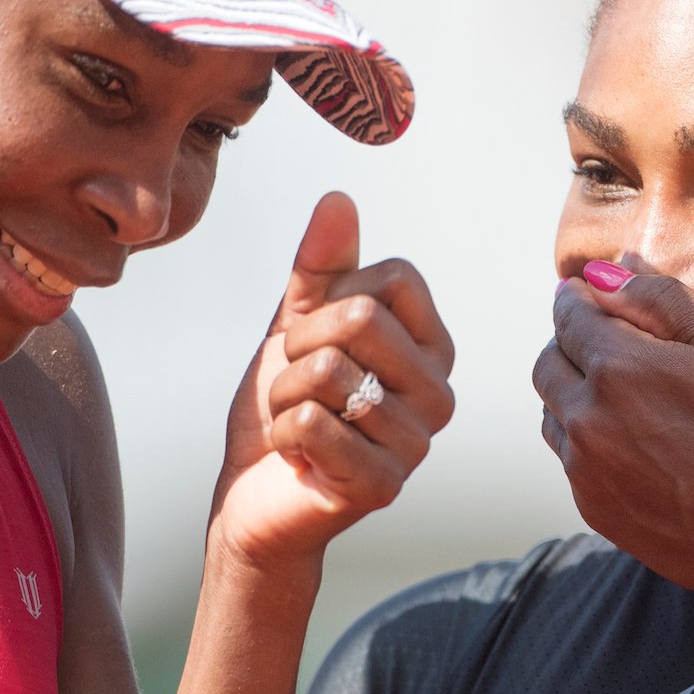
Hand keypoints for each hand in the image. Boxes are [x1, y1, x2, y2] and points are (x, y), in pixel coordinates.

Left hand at [215, 192, 455, 571]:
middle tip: (297, 384)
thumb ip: (321, 265)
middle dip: (298, 347)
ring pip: (326, 371)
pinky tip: (299, 456)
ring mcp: (417, 442)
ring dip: (284, 396)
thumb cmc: (286, 405)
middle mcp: (439, 392)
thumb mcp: (298, 323)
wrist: (254, 494)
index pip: (395, 278)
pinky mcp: (384, 484)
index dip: (334, 297)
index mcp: (433, 346)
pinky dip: (282, 434)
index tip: (319, 338)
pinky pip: (311, 423)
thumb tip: (339, 199)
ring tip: (298, 422)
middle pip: (360, 318)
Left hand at [532, 264, 693, 600]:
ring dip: (574, 390)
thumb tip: (615, 265)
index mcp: (618, 366)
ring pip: (552, 409)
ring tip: (626, 392)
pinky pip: (569, 456)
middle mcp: (586, 416)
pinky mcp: (592, 507)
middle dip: (573, 340)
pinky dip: (587, 436)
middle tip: (615, 340)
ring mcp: (584, 468)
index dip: (584, 296)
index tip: (601, 295)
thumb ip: (666, 298)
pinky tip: (635, 441)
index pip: (569, 311)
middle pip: (548, 359)